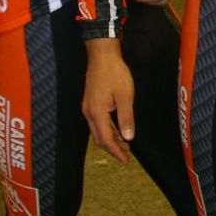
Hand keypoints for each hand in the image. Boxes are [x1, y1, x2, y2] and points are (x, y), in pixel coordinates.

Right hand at [82, 39, 134, 163]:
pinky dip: (107, 129)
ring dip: (110, 139)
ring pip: (97, 130)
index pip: (106, 139)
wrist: (102, 55)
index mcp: (97, 113)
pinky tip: (116, 129)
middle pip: (99, 138)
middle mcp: (88, 112)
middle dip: (112, 148)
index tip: (126, 160)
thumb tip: (128, 138)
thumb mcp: (125, 95)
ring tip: (124, 145)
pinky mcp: (90, 101)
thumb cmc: (115, 73)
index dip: (116, 151)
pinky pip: (97, 122)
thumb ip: (126, 118)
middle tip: (126, 156)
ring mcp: (87, 107)